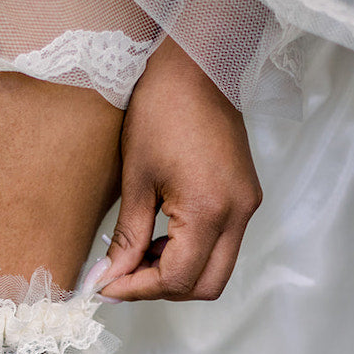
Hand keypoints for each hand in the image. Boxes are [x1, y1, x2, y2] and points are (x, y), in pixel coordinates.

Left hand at [100, 38, 261, 301]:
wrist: (199, 63)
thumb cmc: (162, 108)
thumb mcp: (136, 178)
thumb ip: (127, 237)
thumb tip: (110, 278)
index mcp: (209, 210)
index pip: (177, 279)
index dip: (139, 290)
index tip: (106, 287)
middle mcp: (237, 215)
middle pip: (206, 286)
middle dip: (163, 289)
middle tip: (124, 278)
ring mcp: (246, 207)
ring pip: (216, 270)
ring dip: (177, 273)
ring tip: (139, 254)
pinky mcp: (245, 198)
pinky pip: (222, 246)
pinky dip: (191, 253)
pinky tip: (162, 237)